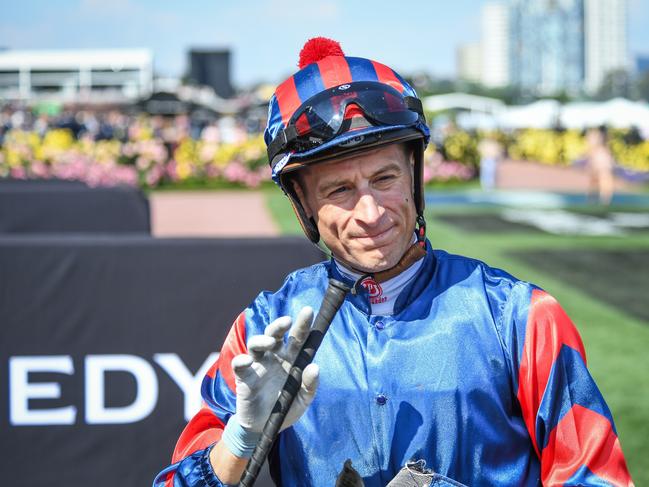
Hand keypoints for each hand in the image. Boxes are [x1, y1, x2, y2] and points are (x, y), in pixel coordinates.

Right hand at [232, 306, 318, 432]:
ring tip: (271, 342)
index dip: (302, 325)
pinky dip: (242, 361)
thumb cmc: (286, 409)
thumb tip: (315, 366)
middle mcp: (274, 358)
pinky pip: (239, 364)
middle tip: (288, 320)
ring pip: (256, 344)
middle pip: (275, 334)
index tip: (308, 311)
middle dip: (280, 325)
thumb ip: (310, 385)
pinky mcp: (244, 377)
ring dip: (262, 339)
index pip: (297, 338)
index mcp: (291, 360)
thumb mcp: (303, 400)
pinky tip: (248, 361)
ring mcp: (258, 365)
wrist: (265, 429)